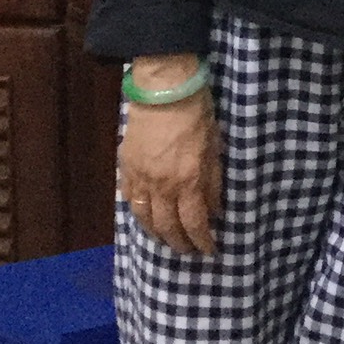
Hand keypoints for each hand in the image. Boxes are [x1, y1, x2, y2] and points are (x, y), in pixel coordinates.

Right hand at [118, 65, 222, 256]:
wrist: (164, 91)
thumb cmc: (198, 116)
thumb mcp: (216, 150)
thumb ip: (214, 184)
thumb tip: (215, 210)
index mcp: (188, 181)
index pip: (195, 223)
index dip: (202, 241)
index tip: (209, 250)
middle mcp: (162, 186)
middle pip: (168, 227)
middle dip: (179, 244)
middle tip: (188, 252)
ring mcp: (140, 178)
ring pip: (144, 218)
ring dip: (156, 235)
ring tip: (166, 241)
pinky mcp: (126, 167)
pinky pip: (129, 200)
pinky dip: (138, 215)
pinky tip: (145, 220)